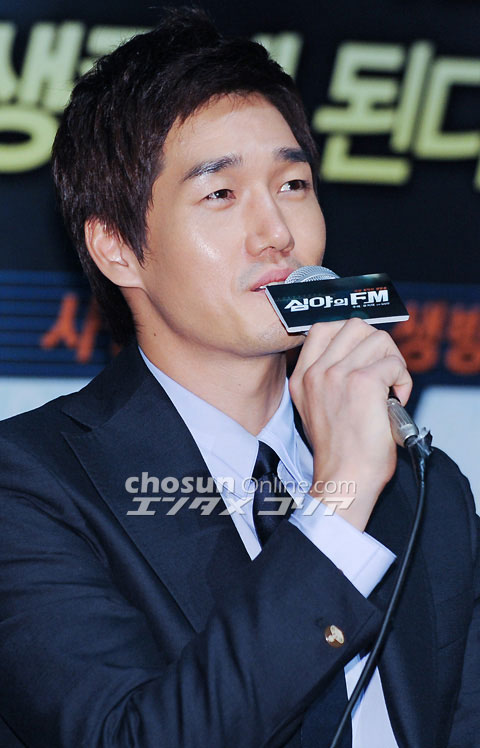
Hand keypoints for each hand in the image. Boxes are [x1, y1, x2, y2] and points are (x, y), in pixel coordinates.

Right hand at [289, 318, 411, 530]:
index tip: (364, 357)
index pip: (323, 328)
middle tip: (383, 371)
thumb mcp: (316, 408)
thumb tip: (360, 357)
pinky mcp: (363, 383)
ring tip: (391, 385)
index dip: (352, 338)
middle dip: (377, 344)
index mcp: (301, 377)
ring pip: (378, 338)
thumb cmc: (339, 452)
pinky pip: (393, 363)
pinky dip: (403, 379)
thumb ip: (328, 379)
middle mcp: (316, 372)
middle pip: (354, 326)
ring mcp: (337, 374)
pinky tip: (397, 400)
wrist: (345, 478)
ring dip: (393, 359)